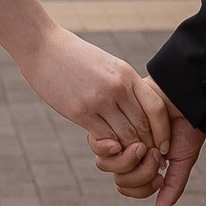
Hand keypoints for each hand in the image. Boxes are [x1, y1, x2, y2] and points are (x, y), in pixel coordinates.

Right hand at [20, 23, 170, 165]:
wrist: (42, 47)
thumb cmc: (74, 57)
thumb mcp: (107, 65)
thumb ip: (123, 86)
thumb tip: (136, 109)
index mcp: (126, 74)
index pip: (156, 108)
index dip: (163, 131)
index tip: (163, 144)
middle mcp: (117, 87)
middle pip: (143, 126)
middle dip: (148, 146)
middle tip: (149, 158)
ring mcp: (99, 100)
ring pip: (125, 136)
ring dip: (130, 150)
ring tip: (131, 157)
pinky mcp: (80, 112)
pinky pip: (104, 138)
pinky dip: (110, 149)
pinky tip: (110, 150)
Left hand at [95, 114, 205, 205]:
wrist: (188, 98)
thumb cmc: (188, 127)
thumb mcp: (183, 161)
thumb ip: (172, 187)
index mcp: (140, 161)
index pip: (126, 187)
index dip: (141, 188)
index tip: (161, 176)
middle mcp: (125, 151)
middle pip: (117, 178)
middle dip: (140, 174)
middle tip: (158, 157)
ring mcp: (117, 136)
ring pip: (107, 164)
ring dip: (132, 162)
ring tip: (151, 147)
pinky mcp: (110, 121)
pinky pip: (101, 146)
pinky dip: (120, 150)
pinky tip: (138, 142)